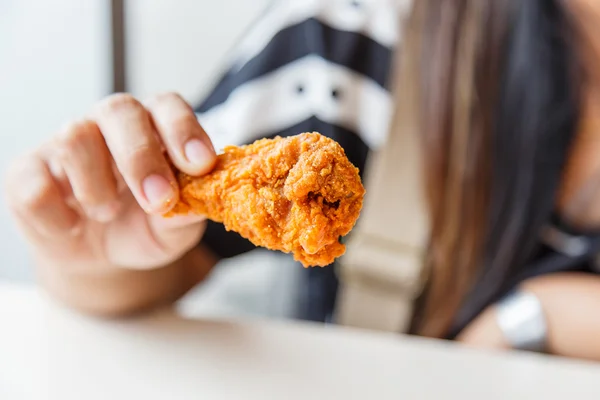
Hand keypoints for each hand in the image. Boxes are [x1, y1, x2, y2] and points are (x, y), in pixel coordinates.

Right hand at [5, 93, 216, 273]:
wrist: (101, 257)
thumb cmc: (144, 226)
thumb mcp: (174, 228)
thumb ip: (189, 212)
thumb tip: (205, 200)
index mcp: (153, 126)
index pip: (167, 106)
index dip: (184, 129)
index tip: (200, 164)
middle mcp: (109, 124)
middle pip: (119, 110)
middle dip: (141, 157)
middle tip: (158, 200)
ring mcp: (65, 143)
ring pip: (75, 138)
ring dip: (97, 186)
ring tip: (109, 214)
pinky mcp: (29, 171)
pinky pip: (35, 183)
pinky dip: (58, 215)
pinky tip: (73, 227)